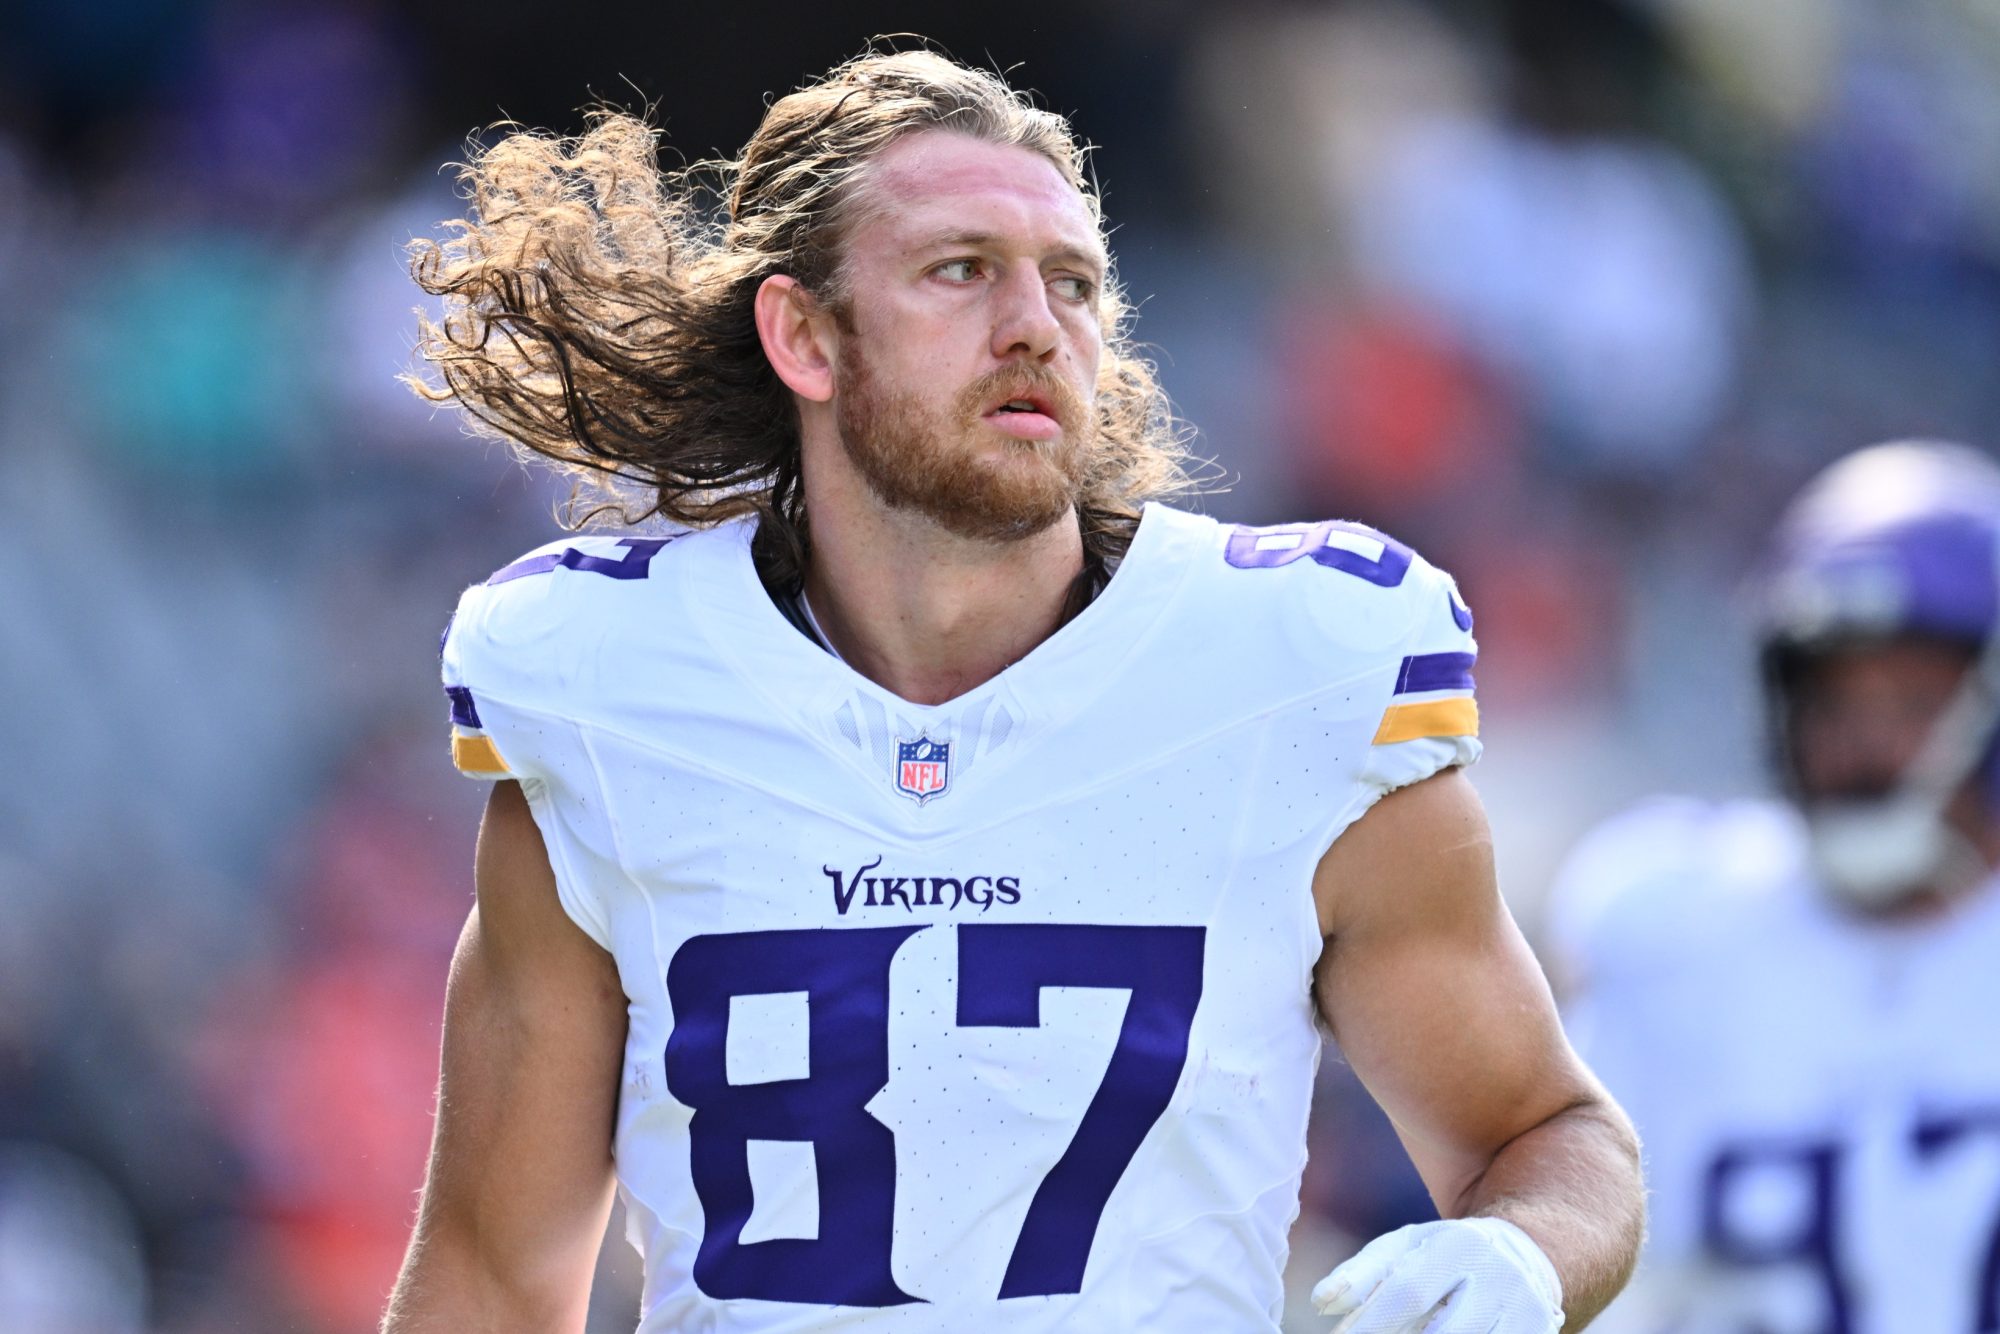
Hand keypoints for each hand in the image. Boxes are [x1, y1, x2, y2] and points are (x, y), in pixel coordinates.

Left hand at [1311, 1218, 1563, 1332]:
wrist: (1531, 1255)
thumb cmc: (1446, 1256)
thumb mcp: (1406, 1249)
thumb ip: (1362, 1274)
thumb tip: (1321, 1304)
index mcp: (1459, 1246)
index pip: (1409, 1291)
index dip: (1372, 1322)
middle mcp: (1498, 1278)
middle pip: (1447, 1331)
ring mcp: (1525, 1312)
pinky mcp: (1540, 1331)